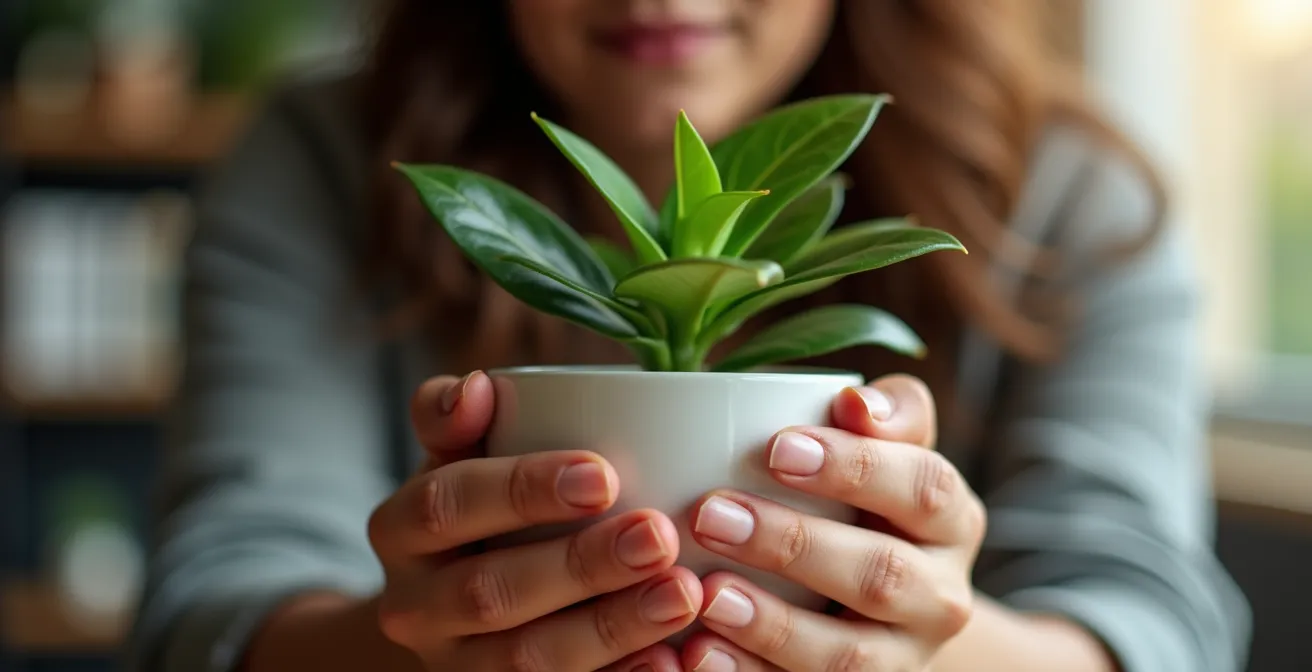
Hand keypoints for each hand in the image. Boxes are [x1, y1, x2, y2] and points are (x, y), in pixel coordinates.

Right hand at [368, 371, 699, 670]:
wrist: (459, 608)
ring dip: (611, 629)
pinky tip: (671, 660)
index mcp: (400, 529)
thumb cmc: (480, 504)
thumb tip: (477, 388)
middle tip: (659, 536)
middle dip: (580, 566)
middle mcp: (415, 607)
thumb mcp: (459, 454)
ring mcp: (458, 667)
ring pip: (528, 660)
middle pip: (491, 592)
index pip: (449, 506)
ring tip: (683, 594)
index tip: (605, 475)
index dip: (522, 491)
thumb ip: (455, 415)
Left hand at [681, 375, 985, 670]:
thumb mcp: (892, 450)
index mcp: (951, 520)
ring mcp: (900, 660)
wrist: (882, 609)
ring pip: (849, 656)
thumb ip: (888, 413)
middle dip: (794, 545)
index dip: (855, 467)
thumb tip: (855, 401)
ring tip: (706, 595)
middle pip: (881, 575)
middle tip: (711, 514)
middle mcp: (939, 597)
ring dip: (773, 627)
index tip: (777, 448)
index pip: (922, 488)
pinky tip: (698, 654)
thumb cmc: (870, 500)